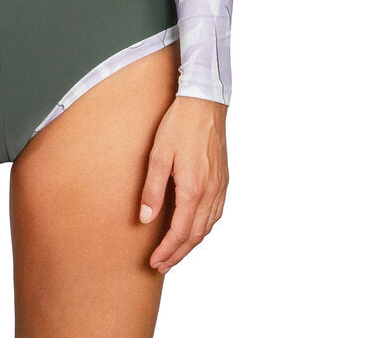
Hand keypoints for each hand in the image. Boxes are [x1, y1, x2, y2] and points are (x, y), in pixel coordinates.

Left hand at [138, 95, 228, 273]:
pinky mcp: (223, 179)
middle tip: (162, 266)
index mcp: (193, 189)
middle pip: (195, 236)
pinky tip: (195, 228)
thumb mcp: (158, 155)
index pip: (180, 232)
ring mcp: (220, 187)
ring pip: (208, 227)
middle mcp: (210, 193)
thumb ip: (152, 189)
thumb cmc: (178, 125)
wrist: (204, 102)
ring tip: (175, 252)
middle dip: (178, 254)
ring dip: (191, 244)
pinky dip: (204, 228)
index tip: (155, 262)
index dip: (167, 251)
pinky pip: (216, 214)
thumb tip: (145, 219)